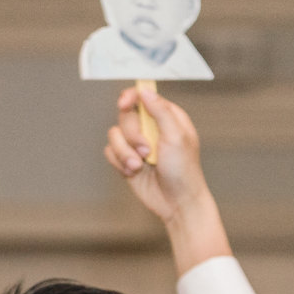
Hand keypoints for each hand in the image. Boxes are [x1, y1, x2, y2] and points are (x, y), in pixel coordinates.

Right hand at [104, 85, 211, 224]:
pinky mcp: (127, 159)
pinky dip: (120, 163)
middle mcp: (151, 128)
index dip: (130, 97)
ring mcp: (137, 144)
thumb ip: (160, 111)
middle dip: (132, 135)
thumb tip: (145, 91)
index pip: (143, 96)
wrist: (176, 202)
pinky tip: (133, 172)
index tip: (124, 104)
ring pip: (114, 135)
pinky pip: (110, 152)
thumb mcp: (176, 136)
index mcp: (167, 117)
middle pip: (126, 116)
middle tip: (146, 151)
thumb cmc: (183, 171)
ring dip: (125, 153)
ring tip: (139, 166)